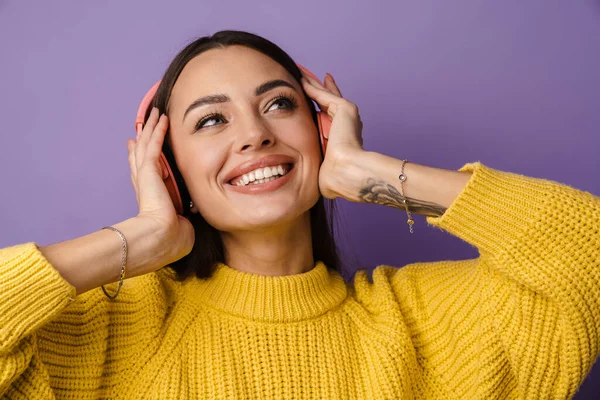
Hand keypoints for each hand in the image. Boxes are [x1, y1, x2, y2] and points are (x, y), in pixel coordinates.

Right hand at [127, 107, 194, 257]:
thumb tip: (193, 214)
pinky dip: (157, 130)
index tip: (137, 145)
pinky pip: (154, 144)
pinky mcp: (150, 170)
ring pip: (146, 144)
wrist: (161, 238)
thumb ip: (185, 216)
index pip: (144, 171)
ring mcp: (145, 175)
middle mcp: (144, 183)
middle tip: (146, 121)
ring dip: (151, 127)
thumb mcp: (181, 224)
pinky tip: (162, 118)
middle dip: (145, 135)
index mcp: (150, 196)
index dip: (141, 156)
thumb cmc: (171, 239)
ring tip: (155, 112)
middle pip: (142, 152)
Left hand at [300, 71, 365, 199]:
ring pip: (325, 94)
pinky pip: (323, 95)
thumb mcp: (325, 170)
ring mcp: (347, 114)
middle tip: (306, 75)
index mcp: (343, 135)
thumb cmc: (337, 177)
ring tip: (300, 71)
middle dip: (318, 88)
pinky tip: (300, 78)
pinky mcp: (345, 109)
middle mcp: (347, 122)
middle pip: (328, 100)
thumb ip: (323, 171)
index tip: (313, 96)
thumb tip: (322, 185)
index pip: (330, 116)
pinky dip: (312, 86)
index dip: (320, 105)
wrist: (346, 172)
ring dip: (312, 82)